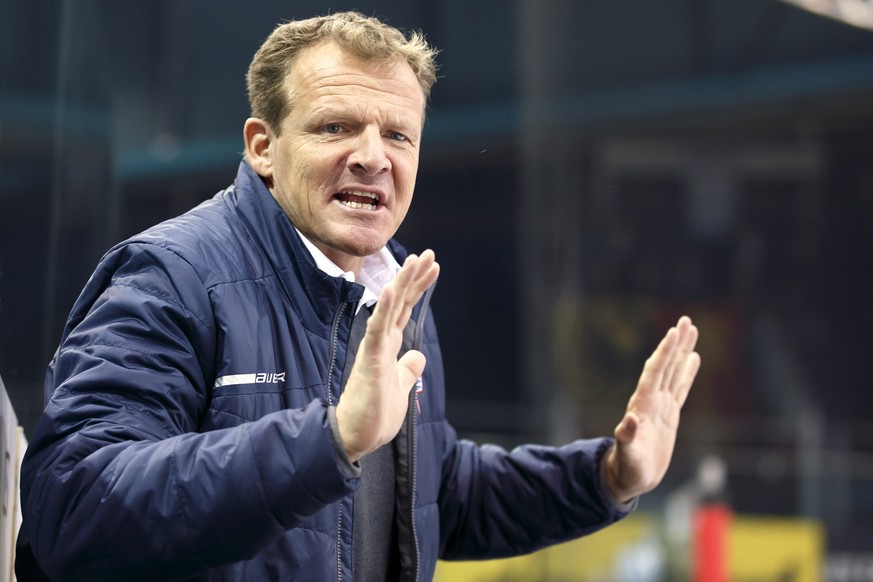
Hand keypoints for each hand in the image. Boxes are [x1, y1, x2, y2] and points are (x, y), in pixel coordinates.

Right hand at [335, 250, 439, 461]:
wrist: (356, 436)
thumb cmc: (375, 414)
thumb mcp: (401, 388)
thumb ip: (407, 369)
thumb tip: (417, 356)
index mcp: (389, 346)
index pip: (405, 309)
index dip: (418, 287)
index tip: (433, 267)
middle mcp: (381, 341)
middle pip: (400, 301)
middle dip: (413, 276)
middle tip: (428, 253)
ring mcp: (375, 347)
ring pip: (389, 308)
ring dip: (401, 283)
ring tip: (414, 260)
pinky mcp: (370, 359)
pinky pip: (377, 328)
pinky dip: (382, 308)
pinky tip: (389, 289)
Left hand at [605, 316, 700, 501]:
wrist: (628, 477)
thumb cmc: (627, 468)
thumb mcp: (628, 455)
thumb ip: (627, 438)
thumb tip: (630, 421)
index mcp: (642, 405)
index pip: (655, 373)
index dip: (664, 354)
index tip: (673, 333)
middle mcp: (650, 400)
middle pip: (665, 366)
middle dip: (675, 344)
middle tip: (686, 321)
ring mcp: (660, 406)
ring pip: (674, 372)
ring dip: (682, 352)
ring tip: (691, 330)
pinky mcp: (669, 414)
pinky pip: (680, 388)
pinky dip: (687, 373)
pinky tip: (694, 358)